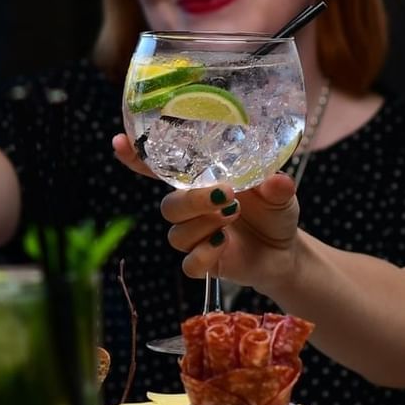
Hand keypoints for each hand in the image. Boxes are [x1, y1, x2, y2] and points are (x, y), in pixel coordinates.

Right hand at [111, 135, 304, 292]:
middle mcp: (192, 208)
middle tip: (226, 194)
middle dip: (193, 199)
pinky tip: (224, 244)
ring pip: (177, 232)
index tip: (119, 142)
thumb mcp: (280, 193)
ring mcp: (195, 236)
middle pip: (169, 204)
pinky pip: (189, 263)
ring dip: (205, 224)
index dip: (137, 157)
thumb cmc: (273, 211)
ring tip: (233, 216)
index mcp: (201, 182)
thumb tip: (277, 180)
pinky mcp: (203, 262)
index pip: (162, 169)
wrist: (285, 251)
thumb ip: (276, 185)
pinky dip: (205, 254)